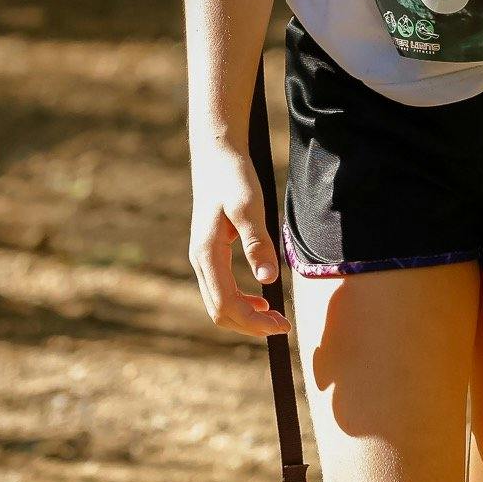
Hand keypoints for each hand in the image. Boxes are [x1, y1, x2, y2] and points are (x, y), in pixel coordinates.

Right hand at [188, 138, 291, 339]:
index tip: (281, 325)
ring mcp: (203, 257)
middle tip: (282, 327)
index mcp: (206, 254)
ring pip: (219, 303)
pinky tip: (260, 298)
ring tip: (274, 317)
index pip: (226, 305)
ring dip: (245, 316)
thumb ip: (257, 242)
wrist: (217, 154)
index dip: (253, 322)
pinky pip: (221, 289)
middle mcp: (200, 261)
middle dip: (250, 325)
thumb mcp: (249, 207)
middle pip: (220, 311)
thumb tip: (268, 279)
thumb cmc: (233, 177)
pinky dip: (240, 302)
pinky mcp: (210, 252)